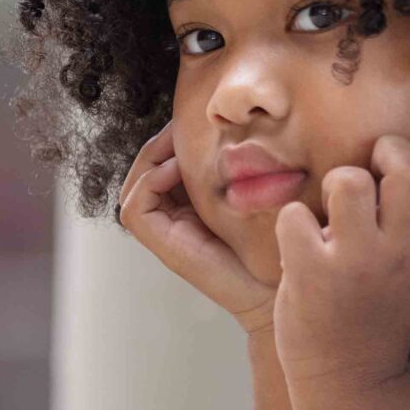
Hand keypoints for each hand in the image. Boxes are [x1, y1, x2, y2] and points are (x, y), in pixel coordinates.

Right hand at [116, 122, 276, 330]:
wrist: (276, 287)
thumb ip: (235, 170)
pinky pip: (135, 207)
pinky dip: (150, 183)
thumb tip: (233, 130)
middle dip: (158, 144)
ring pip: (134, 186)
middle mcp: (171, 218)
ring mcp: (164, 232)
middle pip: (144, 171)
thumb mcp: (252, 195)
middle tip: (179, 124)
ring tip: (179, 145)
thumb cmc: (272, 244)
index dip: (170, 141)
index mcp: (189, 206)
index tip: (192, 121)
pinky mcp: (161, 244)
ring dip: (150, 159)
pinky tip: (178, 170)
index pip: (164, 164)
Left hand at [270, 135, 409, 396]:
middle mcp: (401, 252)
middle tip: (366, 173)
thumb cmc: (381, 318)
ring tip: (330, 213)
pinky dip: (291, 222)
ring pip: (348, 181)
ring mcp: (356, 262)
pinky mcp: (311, 274)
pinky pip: (294, 215)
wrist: (350, 380)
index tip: (400, 174)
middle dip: (383, 151)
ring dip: (333, 184)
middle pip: (407, 167)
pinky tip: (299, 244)